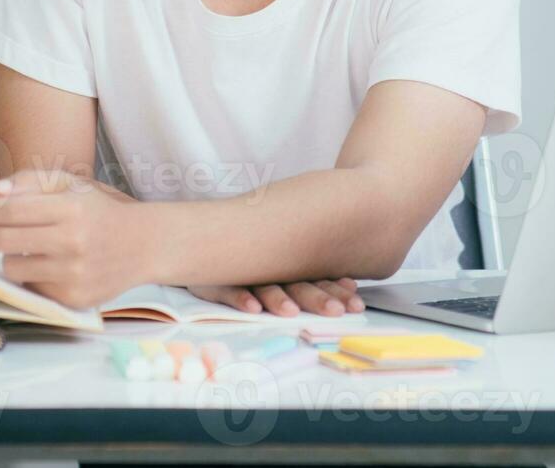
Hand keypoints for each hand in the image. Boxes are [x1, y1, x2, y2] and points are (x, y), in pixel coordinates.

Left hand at [0, 169, 146, 309]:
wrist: (143, 244)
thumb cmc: (99, 210)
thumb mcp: (71, 184)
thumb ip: (30, 183)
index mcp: (70, 209)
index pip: (11, 211)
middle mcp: (72, 242)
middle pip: (4, 240)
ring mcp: (73, 274)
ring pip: (13, 267)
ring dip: (9, 255)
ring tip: (26, 245)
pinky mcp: (74, 299)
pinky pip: (31, 287)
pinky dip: (30, 274)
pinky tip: (47, 263)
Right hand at [188, 278, 363, 317]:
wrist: (198, 243)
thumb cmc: (251, 264)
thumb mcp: (283, 269)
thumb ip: (315, 277)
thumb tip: (352, 285)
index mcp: (288, 266)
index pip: (317, 279)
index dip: (336, 291)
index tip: (355, 305)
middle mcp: (268, 269)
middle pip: (296, 283)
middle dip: (317, 298)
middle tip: (335, 311)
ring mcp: (242, 274)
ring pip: (264, 286)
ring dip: (278, 299)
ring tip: (291, 312)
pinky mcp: (215, 281)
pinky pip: (228, 289)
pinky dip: (239, 298)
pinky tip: (252, 308)